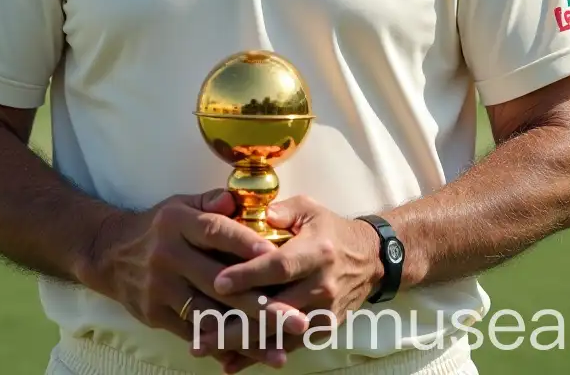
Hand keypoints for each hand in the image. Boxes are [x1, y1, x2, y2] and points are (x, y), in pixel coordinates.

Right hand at [87, 189, 303, 367]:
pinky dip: (223, 345)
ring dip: (248, 335)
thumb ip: (211, 202)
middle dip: (260, 303)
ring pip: (209, 314)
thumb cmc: (158, 227)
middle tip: (297, 317)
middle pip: (218, 282)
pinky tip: (250, 355)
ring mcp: (161, 289)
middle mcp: (168, 256)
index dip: (246, 244)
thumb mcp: (180, 204)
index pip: (216, 232)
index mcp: (177, 222)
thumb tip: (237, 199)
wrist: (110, 254)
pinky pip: (195, 333)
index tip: (278, 257)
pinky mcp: (156, 315)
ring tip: (282, 348)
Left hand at [194, 195, 382, 366]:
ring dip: (241, 344)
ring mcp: (323, 312)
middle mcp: (322, 286)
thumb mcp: (309, 209)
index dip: (249, 275)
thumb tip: (256, 213)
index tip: (218, 282)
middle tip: (200, 330)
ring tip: (206, 346)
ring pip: (277, 334)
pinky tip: (231, 360)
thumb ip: (282, 209)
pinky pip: (287, 346)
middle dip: (235, 322)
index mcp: (317, 252)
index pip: (279, 266)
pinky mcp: (322, 329)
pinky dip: (258, 354)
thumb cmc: (330, 229)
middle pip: (274, 309)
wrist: (369, 260)